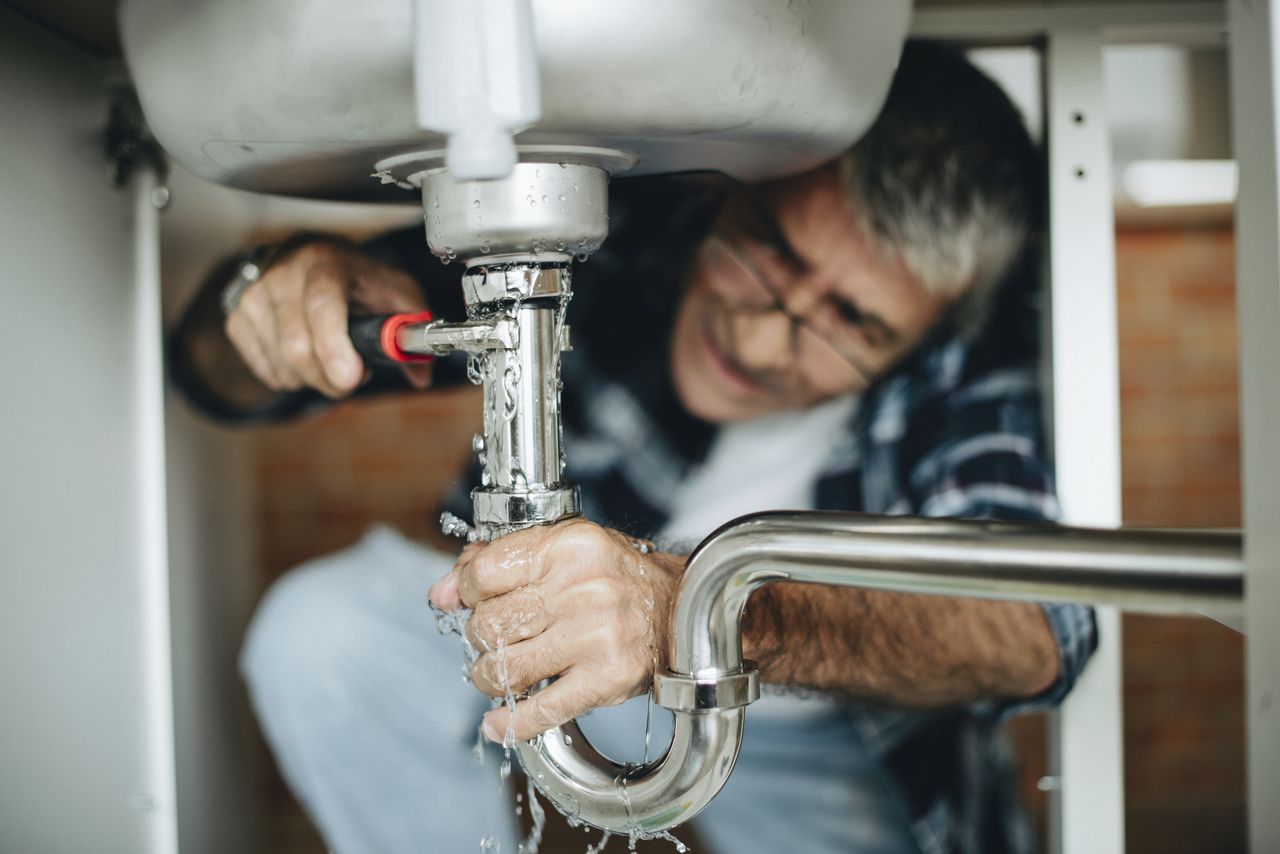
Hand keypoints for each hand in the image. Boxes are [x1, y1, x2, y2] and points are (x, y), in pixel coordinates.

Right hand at [225, 242, 432, 397]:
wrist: (311, 260)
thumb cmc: (357, 279)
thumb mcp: (395, 293)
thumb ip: (413, 329)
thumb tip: (421, 373)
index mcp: (325, 262)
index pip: (323, 304)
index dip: (333, 346)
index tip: (350, 378)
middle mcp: (283, 274)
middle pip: (298, 346)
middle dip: (331, 378)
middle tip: (353, 374)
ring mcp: (255, 297)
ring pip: (283, 366)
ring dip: (315, 379)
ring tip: (331, 357)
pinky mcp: (238, 319)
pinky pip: (268, 372)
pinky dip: (293, 378)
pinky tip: (307, 357)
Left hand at [428, 518, 684, 744]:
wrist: (681, 611)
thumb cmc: (617, 578)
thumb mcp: (563, 550)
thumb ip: (500, 563)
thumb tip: (441, 593)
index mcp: (569, 547)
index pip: (484, 572)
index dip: (464, 591)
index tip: (469, 600)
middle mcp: (582, 589)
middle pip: (489, 624)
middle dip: (480, 637)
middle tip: (494, 638)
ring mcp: (594, 637)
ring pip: (506, 668)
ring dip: (489, 677)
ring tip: (500, 672)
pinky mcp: (604, 680)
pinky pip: (541, 710)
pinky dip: (510, 723)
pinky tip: (497, 724)